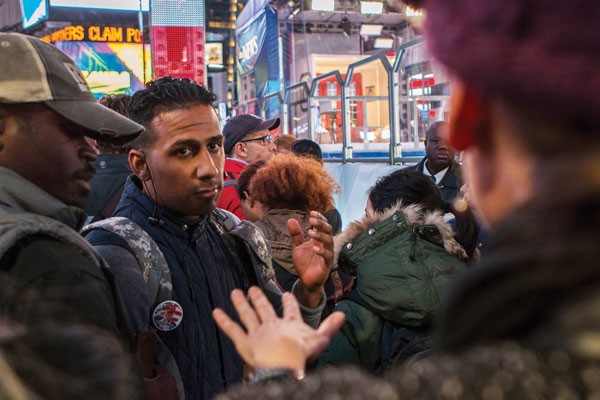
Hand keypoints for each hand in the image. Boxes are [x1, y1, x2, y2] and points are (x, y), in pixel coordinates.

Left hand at [213, 287, 344, 371]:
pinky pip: (232, 329)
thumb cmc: (302, 353)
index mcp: (290, 324)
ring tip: (235, 293)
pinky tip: (215, 312)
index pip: (290, 310)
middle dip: (259, 298)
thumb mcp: (320, 340)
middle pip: (265, 309)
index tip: (286, 294)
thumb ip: (330, 327)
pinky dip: (224, 320)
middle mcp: (272, 324)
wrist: (283, 361)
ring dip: (241, 303)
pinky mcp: (244, 342)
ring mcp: (257, 332)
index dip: (288, 302)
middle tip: (253, 289)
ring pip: (248, 315)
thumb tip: (342, 315)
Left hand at [289, 211, 333, 306]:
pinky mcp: (327, 265)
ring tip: (310, 232)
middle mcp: (325, 245)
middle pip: (328, 230)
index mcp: (319, 239)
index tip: (311, 212)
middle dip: (321, 224)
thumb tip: (291, 219)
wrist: (306, 280)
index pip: (323, 225)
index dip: (319, 218)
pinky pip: (327, 256)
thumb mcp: (297, 246)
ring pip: (329, 241)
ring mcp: (327, 254)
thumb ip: (296, 234)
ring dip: (320, 235)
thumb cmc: (304, 263)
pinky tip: (314, 248)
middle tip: (311, 219)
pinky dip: (322, 251)